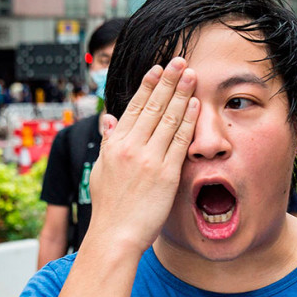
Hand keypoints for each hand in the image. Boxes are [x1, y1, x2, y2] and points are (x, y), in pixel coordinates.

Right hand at [83, 57, 198, 254]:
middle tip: (179, 61)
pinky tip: (196, 105)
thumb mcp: (101, 170)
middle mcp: (131, 147)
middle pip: (153, 106)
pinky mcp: (165, 174)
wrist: (114, 236)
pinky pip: (179, 141)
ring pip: (168, 119)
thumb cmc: (109, 208)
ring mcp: (148, 159)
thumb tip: (108, 120)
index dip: (148, 86)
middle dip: (168, 81)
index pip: (134, 108)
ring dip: (181, 94)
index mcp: (115, 145)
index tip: (157, 69)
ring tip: (191, 74)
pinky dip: (188, 120)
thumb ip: (108, 142)